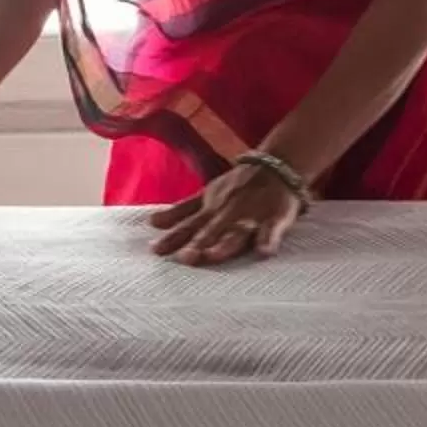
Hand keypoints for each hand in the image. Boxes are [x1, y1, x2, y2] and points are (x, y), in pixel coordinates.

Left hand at [147, 163, 304, 266]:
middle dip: (198, 244)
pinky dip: (268, 240)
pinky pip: (272, 230)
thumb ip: (181, 212)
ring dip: (226, 244)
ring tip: (214, 256)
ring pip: (237, 233)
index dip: (173, 238)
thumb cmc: (237, 188)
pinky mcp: (275, 219)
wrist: (275, 168)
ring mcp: (251, 217)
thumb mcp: (206, 197)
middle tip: (184, 258)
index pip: (189, 226)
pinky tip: (264, 252)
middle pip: (211, 231)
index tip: (156, 251)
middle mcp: (228, 215)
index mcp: (211, 211)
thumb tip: (151, 223)